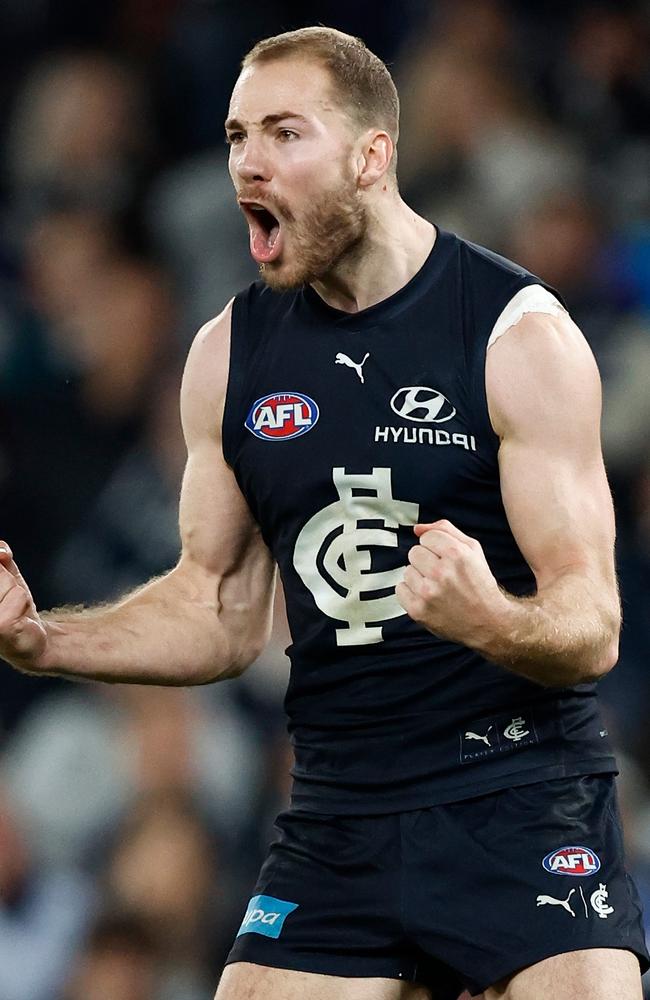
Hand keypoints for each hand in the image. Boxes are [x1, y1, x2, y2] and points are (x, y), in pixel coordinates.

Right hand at [0, 543, 46, 667]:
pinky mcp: (0, 627)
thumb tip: (1, 552)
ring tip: (12, 608)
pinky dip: (23, 602)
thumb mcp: (6, 576)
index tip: (3, 566)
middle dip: (7, 580)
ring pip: (8, 582)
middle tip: (7, 599)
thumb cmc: (14, 607)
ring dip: (16, 592)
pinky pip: (18, 595)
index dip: (0, 559)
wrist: (33, 639)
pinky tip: (18, 618)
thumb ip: (1, 558)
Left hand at [396, 520, 507, 646]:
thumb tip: (418, 528)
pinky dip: (411, 593)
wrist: (488, 622)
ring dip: (419, 578)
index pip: (426, 537)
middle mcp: (441, 572)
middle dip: (426, 561)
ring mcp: (428, 592)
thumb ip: (446, 530)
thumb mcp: (473, 550)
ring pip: (406, 571)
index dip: (436, 547)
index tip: (446, 559)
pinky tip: (428, 597)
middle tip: (442, 574)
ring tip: (437, 587)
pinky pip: (400, 590)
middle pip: (414, 552)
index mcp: (456, 554)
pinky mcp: (418, 610)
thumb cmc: (480, 584)